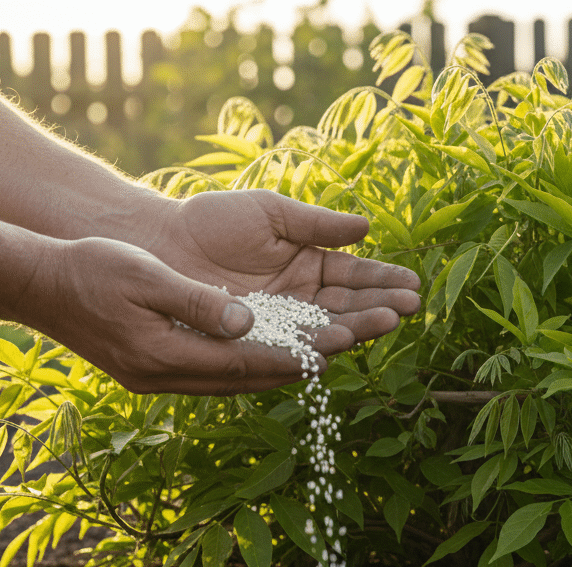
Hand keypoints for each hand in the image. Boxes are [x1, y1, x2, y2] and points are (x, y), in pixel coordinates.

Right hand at [22, 237, 374, 394]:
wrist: (37, 285)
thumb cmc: (90, 270)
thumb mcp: (146, 277)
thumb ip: (197, 302)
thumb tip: (246, 321)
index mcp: (165, 358)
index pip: (246, 363)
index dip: (295, 355)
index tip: (337, 347)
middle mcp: (166, 378)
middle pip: (247, 380)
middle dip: (297, 366)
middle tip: (345, 352)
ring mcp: (159, 379)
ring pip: (233, 381)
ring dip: (276, 368)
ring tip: (321, 356)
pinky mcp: (155, 370)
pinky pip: (215, 373)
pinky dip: (249, 364)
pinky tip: (271, 351)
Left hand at [147, 189, 421, 347]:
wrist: (159, 243)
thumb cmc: (212, 220)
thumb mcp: (270, 213)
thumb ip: (317, 223)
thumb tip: (366, 228)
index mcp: (309, 265)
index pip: (355, 276)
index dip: (383, 280)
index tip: (412, 283)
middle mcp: (300, 299)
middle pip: (348, 307)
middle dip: (379, 306)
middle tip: (409, 308)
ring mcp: (279, 323)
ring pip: (325, 330)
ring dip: (357, 328)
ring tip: (386, 323)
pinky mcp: (254, 342)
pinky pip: (288, 348)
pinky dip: (313, 348)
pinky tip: (338, 348)